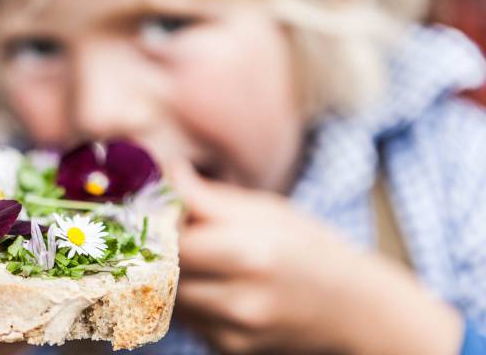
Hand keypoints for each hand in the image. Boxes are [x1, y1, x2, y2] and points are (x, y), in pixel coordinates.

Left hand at [173, 163, 462, 354]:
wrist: (351, 308)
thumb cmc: (310, 246)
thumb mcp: (266, 210)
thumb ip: (209, 197)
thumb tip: (166, 171)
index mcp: (251, 255)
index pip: (173, 243)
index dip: (158, 223)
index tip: (160, 208)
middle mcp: (240, 301)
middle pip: (163, 274)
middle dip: (157, 249)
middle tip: (164, 229)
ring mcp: (234, 333)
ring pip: (168, 298)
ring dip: (168, 274)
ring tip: (191, 254)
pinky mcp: (228, 350)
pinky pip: (186, 319)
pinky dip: (186, 298)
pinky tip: (209, 282)